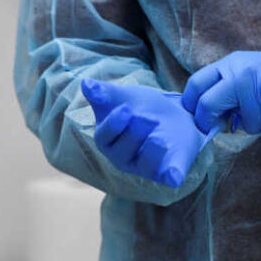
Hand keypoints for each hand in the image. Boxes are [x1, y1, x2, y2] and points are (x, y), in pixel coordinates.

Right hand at [81, 79, 208, 187]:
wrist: (174, 114)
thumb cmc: (141, 107)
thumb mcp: (124, 96)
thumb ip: (105, 93)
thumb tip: (85, 83)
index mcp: (108, 140)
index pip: (104, 136)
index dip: (114, 124)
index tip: (126, 109)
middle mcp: (123, 158)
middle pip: (123, 151)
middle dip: (136, 133)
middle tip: (151, 118)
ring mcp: (146, 167)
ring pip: (145, 165)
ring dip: (153, 151)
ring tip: (161, 137)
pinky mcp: (169, 171)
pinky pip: (169, 178)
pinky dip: (171, 177)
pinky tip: (174, 176)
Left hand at [182, 50, 260, 138]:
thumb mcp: (253, 73)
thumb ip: (230, 89)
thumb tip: (208, 116)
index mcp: (235, 62)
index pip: (198, 82)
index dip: (190, 103)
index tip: (193, 117)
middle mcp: (244, 72)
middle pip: (208, 103)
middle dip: (208, 120)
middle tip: (215, 128)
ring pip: (244, 125)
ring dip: (259, 126)